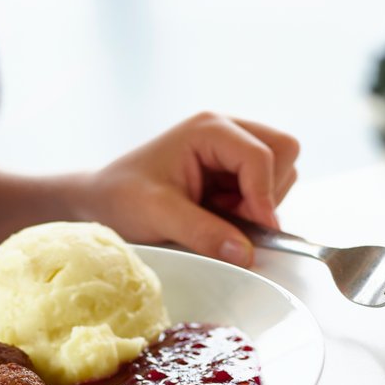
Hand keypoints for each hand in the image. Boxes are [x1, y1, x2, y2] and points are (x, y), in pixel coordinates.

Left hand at [81, 112, 299, 265]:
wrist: (100, 200)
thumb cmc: (121, 197)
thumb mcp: (159, 216)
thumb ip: (203, 233)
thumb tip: (247, 255)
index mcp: (209, 129)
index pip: (261, 156)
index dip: (264, 196)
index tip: (257, 235)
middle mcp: (226, 132)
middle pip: (284, 151)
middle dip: (269, 191)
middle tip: (237, 219)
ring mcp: (231, 151)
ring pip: (282, 171)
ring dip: (260, 202)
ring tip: (218, 217)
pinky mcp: (232, 172)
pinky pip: (266, 189)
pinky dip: (253, 210)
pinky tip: (219, 217)